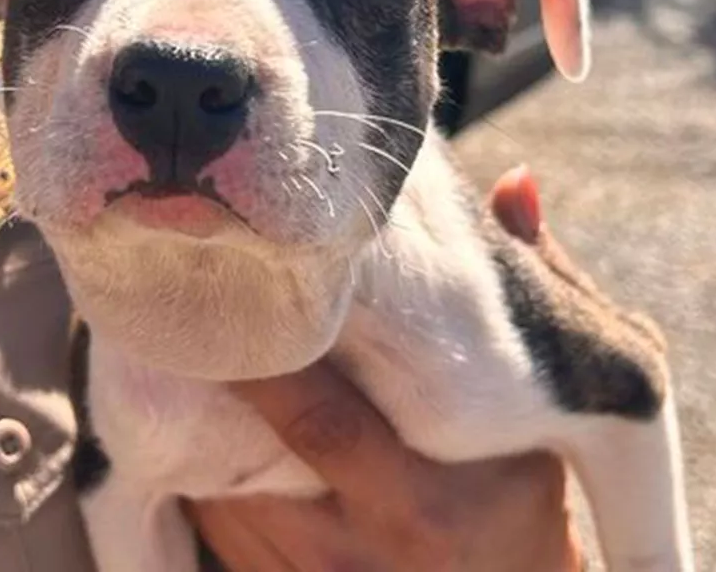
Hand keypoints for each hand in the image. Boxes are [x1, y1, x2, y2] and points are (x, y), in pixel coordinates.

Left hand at [186, 165, 584, 570]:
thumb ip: (530, 312)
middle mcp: (351, 548)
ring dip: (190, 406)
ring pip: (213, 482)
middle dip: (212, 365)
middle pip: (249, 446)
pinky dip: (190, 456)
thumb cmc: (523, 518)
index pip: (322, 419)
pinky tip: (185, 399)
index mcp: (422, 505)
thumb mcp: (541, 433)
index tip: (240, 281)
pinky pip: (208, 515)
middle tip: (181, 287)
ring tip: (173, 327)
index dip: (270, 354)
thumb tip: (516, 181)